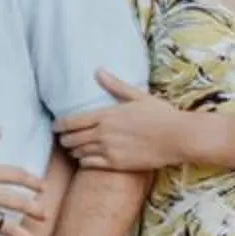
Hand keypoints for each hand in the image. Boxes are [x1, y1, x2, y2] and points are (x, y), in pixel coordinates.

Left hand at [57, 72, 193, 172]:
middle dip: (64, 138)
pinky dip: (84, 161)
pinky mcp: (115, 164)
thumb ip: (115, 86)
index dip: (59, 124)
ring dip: (73, 150)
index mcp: (106, 115)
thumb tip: (98, 71)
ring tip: (73, 148)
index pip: (72, 121)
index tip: (56, 126)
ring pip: (79, 152)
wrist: (178, 138)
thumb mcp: (138, 96)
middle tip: (62, 138)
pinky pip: (89, 165)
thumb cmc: (161, 115)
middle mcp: (103, 133)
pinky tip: (86, 158)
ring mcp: (108, 150)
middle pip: (71, 138)